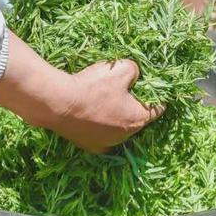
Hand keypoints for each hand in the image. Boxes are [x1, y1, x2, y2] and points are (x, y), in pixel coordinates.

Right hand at [48, 59, 164, 152]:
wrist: (59, 104)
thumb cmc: (94, 87)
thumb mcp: (122, 68)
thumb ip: (135, 71)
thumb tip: (134, 76)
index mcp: (137, 120)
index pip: (156, 109)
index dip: (156, 97)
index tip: (152, 89)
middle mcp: (123, 137)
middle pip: (135, 119)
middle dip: (132, 106)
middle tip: (122, 89)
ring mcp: (104, 144)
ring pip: (116, 128)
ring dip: (113, 116)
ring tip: (103, 99)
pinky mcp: (87, 146)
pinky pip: (99, 134)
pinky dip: (97, 124)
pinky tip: (90, 112)